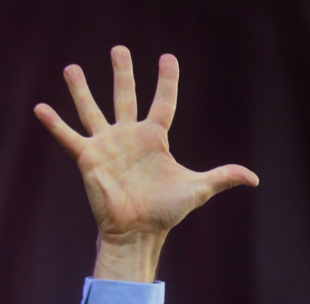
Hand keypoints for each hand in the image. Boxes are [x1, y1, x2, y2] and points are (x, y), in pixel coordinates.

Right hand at [34, 46, 258, 281]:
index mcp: (155, 139)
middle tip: (120, 49)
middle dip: (123, 72)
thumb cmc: (167, 211)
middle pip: (125, 96)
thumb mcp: (198, 189)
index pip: (164, 102)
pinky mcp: (89, 158)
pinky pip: (68, 136)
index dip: (167, 80)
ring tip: (73, 68)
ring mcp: (108, 145)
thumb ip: (223, 177)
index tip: (168, 58)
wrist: (139, 231)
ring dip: (82, 89)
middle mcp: (130, 136)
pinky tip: (40, 108)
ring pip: (92, 109)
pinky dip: (54, 123)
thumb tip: (254, 178)